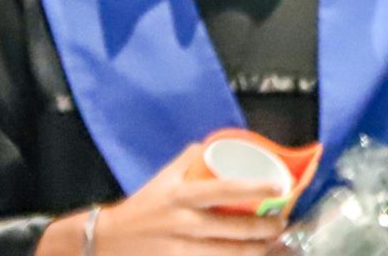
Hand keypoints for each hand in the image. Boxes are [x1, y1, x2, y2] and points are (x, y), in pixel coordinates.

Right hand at [41, 142, 289, 254]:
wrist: (106, 239)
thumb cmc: (142, 206)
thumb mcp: (165, 177)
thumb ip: (193, 158)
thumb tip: (223, 143)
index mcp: (181, 196)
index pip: (224, 190)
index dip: (254, 189)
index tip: (278, 187)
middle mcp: (182, 223)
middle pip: (232, 229)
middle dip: (264, 229)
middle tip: (281, 223)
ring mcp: (178, 249)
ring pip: (225, 253)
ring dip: (254, 250)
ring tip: (271, 243)